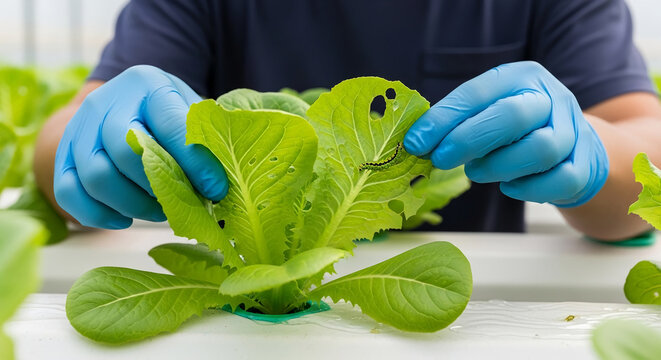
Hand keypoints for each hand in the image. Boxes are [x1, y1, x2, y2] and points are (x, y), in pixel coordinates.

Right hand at [54, 65, 227, 228]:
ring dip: (133, 204)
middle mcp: (106, 103)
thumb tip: (220, 185)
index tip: (215, 188)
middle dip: (159, 186)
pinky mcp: (61, 156)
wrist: (121, 102)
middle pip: (125, 153)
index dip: (195, 163)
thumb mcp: (190, 110)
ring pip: (96, 177)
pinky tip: (125, 218)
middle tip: (183, 201)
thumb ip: (205, 139)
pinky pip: (69, 193)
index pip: (171, 126)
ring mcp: (78, 129)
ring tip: (159, 210)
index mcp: (147, 85)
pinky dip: (98, 214)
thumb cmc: (167, 112)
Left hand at [404, 61, 608, 206]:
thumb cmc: (516, 129)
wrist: (573, 146)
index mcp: (520, 77)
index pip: (477, 93)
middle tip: (440, 159)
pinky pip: (560, 180)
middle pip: (512, 116)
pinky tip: (509, 186)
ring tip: (477, 171)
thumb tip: (416, 143)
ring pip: (540, 149)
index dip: (442, 119)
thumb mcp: (488, 111)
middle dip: (468, 140)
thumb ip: (457, 123)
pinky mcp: (586, 163)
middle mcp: (550, 97)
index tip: (415, 143)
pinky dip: (528, 188)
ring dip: (498, 167)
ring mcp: (573, 129)